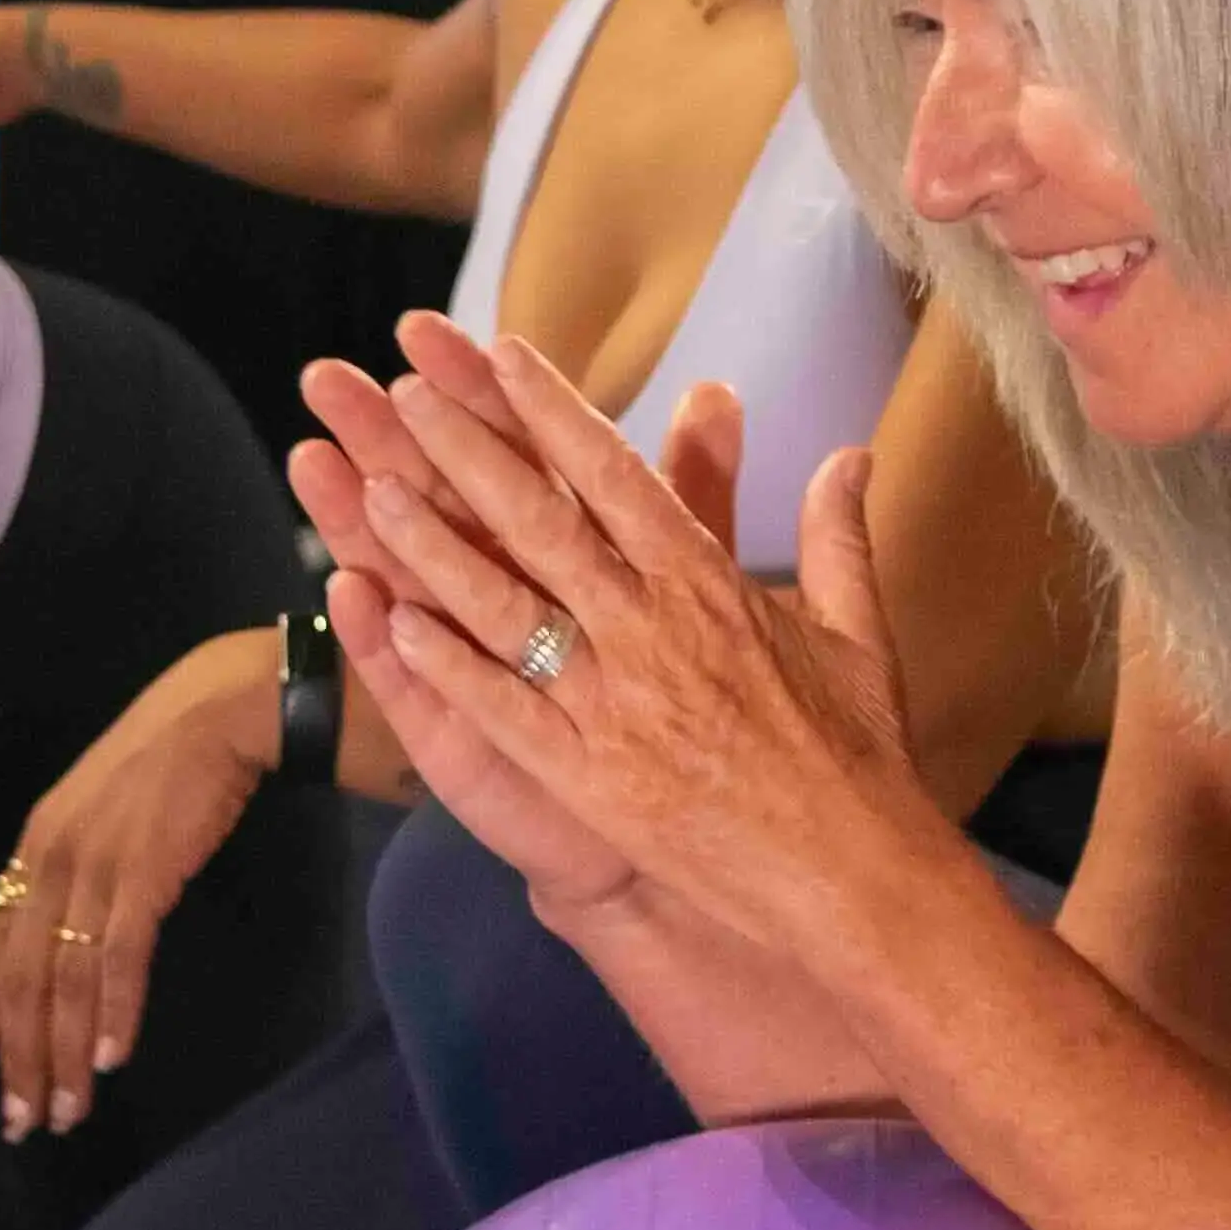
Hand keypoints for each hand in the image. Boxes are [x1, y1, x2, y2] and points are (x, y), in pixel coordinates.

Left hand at [0, 628, 278, 1140]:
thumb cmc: (166, 766)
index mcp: (35, 848)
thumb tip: (67, 933)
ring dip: (68, 1054)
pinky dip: (115, 1013)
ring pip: (66, 981)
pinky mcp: (143, 875)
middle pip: (23, 977)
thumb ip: (77, 870)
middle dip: (23, 1057)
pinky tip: (113, 1058)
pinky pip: (118, 959)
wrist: (219, 714)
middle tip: (24, 1120)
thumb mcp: (101, 816)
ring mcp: (94, 868)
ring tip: (70, 1111)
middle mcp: (51, 861)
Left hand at [324, 312, 955, 959]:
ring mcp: (612, 701)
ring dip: (435, 545)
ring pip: (504, 605)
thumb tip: (853, 454)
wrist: (849, 875)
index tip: (500, 354)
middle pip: (541, 521)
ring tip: (373, 488)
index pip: (615, 474)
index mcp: (710, 584)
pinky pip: (500, 706)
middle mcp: (652, 628)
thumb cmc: (857, 757)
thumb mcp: (857, 631)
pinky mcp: (585, 774)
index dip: (552, 410)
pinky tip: (388, 621)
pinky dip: (443, 663)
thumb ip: (840, 533)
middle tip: (404, 393)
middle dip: (468, 452)